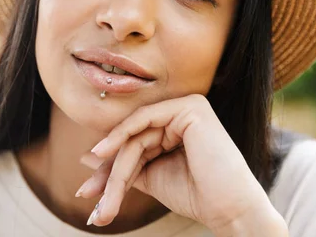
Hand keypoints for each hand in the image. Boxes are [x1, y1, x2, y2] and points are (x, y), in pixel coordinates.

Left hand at [75, 94, 285, 234]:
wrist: (228, 210)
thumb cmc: (196, 195)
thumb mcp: (151, 177)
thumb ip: (123, 165)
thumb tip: (88, 156)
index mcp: (177, 126)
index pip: (135, 143)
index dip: (109, 168)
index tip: (87, 191)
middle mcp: (182, 112)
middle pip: (132, 139)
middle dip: (108, 170)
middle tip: (87, 194)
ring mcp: (187, 106)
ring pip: (135, 134)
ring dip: (114, 167)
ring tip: (98, 195)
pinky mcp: (190, 107)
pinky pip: (144, 120)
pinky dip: (121, 136)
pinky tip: (102, 154)